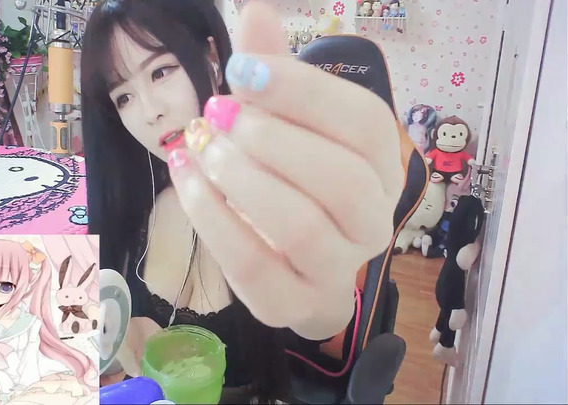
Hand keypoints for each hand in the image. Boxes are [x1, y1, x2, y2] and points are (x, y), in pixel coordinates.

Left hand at [165, 2, 403, 339]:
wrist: (298, 267)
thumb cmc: (297, 182)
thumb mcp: (292, 124)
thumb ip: (278, 72)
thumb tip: (257, 8)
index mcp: (382, 166)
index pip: (366, 124)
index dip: (304, 92)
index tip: (243, 70)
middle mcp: (373, 219)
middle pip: (341, 179)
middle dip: (270, 138)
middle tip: (217, 113)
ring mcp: (336, 268)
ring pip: (299, 225)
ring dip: (239, 177)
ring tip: (200, 144)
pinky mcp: (290, 303)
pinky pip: (252, 265)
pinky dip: (210, 216)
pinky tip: (184, 176)